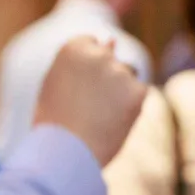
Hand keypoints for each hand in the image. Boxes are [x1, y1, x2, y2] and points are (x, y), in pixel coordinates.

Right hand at [33, 37, 146, 165]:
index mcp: (74, 47)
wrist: (63, 154)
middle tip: (88, 108)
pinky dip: (131, 107)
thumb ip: (84, 61)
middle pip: (112, 60)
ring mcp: (120, 71)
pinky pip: (139, 94)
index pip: (92, 44)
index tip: (77, 89)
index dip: (86, 70)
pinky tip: (113, 121)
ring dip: (120, 91)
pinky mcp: (138, 91)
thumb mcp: (61, 83)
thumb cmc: (55, 122)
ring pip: (129, 75)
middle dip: (106, 79)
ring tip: (98, 116)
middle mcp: (99, 53)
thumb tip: (113, 40)